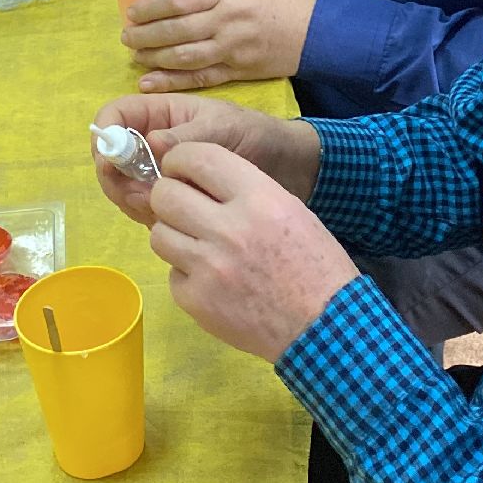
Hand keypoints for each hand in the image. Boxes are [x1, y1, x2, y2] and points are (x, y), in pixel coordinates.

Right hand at [92, 95, 320, 224]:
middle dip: (116, 177)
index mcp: (160, 114)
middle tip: (139, 194)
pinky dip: (149, 216)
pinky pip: (144, 209)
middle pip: (111, 158)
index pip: (114, 116)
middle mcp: (151, 143)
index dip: (104, 135)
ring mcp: (158, 174)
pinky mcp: (169, 200)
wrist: (283, 168)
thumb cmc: (252, 134)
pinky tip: (171, 220)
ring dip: (132, 199)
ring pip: (123, 187)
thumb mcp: (222, 128)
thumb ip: (187, 137)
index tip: (110, 159)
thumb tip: (152, 144)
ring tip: (159, 207)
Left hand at [123, 0, 321, 92]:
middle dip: (145, 35)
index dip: (149, 8)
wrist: (324, 27)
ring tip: (135, 55)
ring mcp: (233, 49)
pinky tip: (150, 82)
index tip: (132, 12)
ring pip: (182, 57)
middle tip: (127, 36)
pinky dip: (172, 81)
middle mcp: (226, 20)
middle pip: (175, 30)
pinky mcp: (240, 71)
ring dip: (153, 58)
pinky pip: (200, 78)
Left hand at [149, 142, 358, 359]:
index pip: (196, 157)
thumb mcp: (290, 210)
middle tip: (180, 208)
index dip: (179, 160)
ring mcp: (208, 267)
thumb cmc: (314, 265)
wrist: (323, 325)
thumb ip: (244, 191)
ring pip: (159, 234)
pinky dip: (188, 276)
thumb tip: (195, 181)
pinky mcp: (196, 300)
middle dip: (168, 198)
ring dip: (174, 236)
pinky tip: (213, 282)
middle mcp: (229, 229)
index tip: (178, 169)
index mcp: (258, 198)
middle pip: (165, 195)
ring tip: (197, 246)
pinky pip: (172, 274)